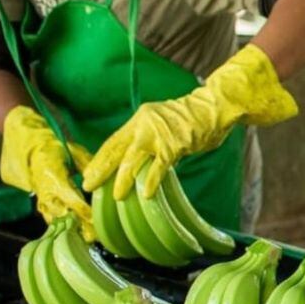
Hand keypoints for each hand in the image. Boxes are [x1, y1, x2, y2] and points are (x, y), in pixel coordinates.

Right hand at [0, 105, 92, 234]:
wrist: (27, 146)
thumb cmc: (54, 147)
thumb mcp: (73, 150)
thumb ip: (87, 164)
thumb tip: (101, 177)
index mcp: (53, 176)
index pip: (71, 198)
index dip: (83, 210)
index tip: (96, 219)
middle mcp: (45, 190)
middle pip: (64, 214)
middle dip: (79, 226)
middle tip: (95, 237)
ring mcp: (41, 198)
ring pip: (55, 219)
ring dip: (70, 229)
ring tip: (87, 239)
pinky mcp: (41, 202)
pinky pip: (50, 218)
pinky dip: (61, 227)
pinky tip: (74, 235)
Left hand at [82, 44, 296, 198]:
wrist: (216, 106)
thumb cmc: (195, 121)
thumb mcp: (165, 126)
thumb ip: (152, 142)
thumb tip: (141, 164)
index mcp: (140, 119)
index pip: (114, 141)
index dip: (101, 159)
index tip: (89, 174)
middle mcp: (144, 123)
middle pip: (116, 149)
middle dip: (101, 169)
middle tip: (88, 185)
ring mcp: (158, 133)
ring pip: (132, 158)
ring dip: (122, 179)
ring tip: (116, 196)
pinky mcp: (174, 144)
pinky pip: (159, 166)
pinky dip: (150, 181)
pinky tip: (145, 194)